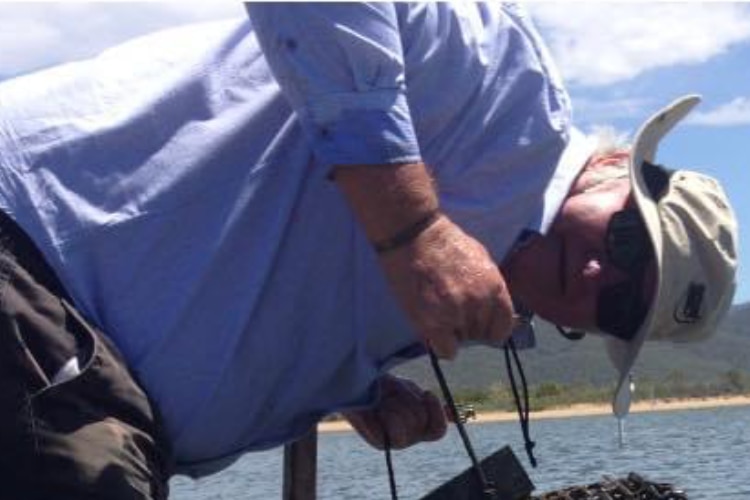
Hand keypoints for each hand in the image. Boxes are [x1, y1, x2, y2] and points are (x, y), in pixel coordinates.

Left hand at [342, 375, 446, 449]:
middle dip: (410, 402)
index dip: (436, 413)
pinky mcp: (377, 441)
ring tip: (383, 397)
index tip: (427, 392)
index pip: (438, 431)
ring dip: (399, 406)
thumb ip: (427, 402)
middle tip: (394, 393)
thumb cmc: (381, 385)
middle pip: (423, 424)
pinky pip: (397, 435)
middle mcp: (406, 438)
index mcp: (416, 427)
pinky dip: (392, 417)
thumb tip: (452, 413)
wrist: (354, 379)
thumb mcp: (409, 390)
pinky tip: (381, 407)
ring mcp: (392, 442)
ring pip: (411, 427)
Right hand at [379, 215, 514, 358]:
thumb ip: (490, 287)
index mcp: (495, 288)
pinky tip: (433, 329)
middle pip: (480, 334)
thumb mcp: (482, 260)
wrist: (415, 235)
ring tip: (438, 311)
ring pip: (462, 341)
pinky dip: (441, 345)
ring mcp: (456, 314)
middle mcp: (479, 303)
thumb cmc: (446, 243)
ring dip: (452, 332)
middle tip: (451, 310)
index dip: (492, 329)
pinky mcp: (432, 322)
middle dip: (469, 326)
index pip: (504, 327)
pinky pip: (446, 351)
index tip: (482, 327)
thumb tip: (495, 309)